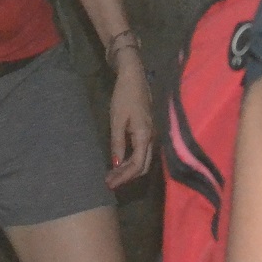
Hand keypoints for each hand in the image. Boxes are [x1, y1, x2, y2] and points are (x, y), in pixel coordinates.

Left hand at [105, 57, 154, 188]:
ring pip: (143, 160)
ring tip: (112, 175)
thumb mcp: (117, 120)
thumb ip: (117, 143)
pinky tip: (120, 162)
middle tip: (109, 182)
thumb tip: (116, 165)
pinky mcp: (147, 132)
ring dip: (128, 170)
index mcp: (145, 136)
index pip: (137, 165)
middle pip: (143, 167)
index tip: (110, 183)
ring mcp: (151, 135)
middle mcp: (152, 138)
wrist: (134, 77)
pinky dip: (131, 161)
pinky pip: (142, 152)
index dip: (124, 177)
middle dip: (127, 177)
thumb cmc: (124, 96)